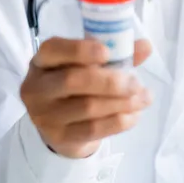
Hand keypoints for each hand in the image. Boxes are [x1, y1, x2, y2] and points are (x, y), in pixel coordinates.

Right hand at [20, 37, 151, 158]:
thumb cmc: (79, 86)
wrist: (63, 126)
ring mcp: (45, 115)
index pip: (54, 50)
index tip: (107, 52)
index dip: (80, 50)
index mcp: (43, 60)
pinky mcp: (59, 137)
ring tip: (144, 98)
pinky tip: (134, 115)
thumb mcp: (92, 65)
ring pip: (87, 107)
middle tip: (136, 84)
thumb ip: (117, 54)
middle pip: (73, 81)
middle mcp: (37, 87)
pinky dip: (119, 121)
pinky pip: (93, 129)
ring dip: (122, 103)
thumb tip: (146, 46)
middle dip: (110, 82)